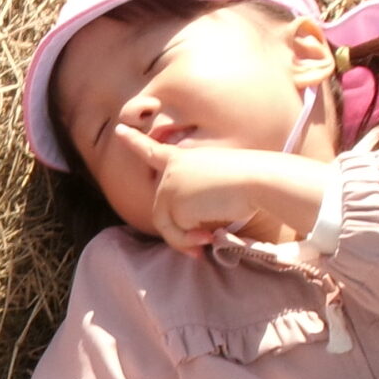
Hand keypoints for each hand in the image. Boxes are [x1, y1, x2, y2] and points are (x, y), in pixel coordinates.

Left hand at [112, 127, 324, 252]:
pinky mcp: (173, 202)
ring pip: (167, 224)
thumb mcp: (216, 184)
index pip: (153, 151)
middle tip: (199, 248)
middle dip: (178, 233)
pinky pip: (176, 232)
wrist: (258, 179)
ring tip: (206, 243)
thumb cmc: (250, 182)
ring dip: (185, 240)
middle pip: (162, 210)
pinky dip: (190, 240)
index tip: (120, 129)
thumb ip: (195, 200)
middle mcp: (170, 171)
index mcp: (183, 158)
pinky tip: (210, 235)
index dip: (135, 142)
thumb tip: (192, 232)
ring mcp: (169, 186)